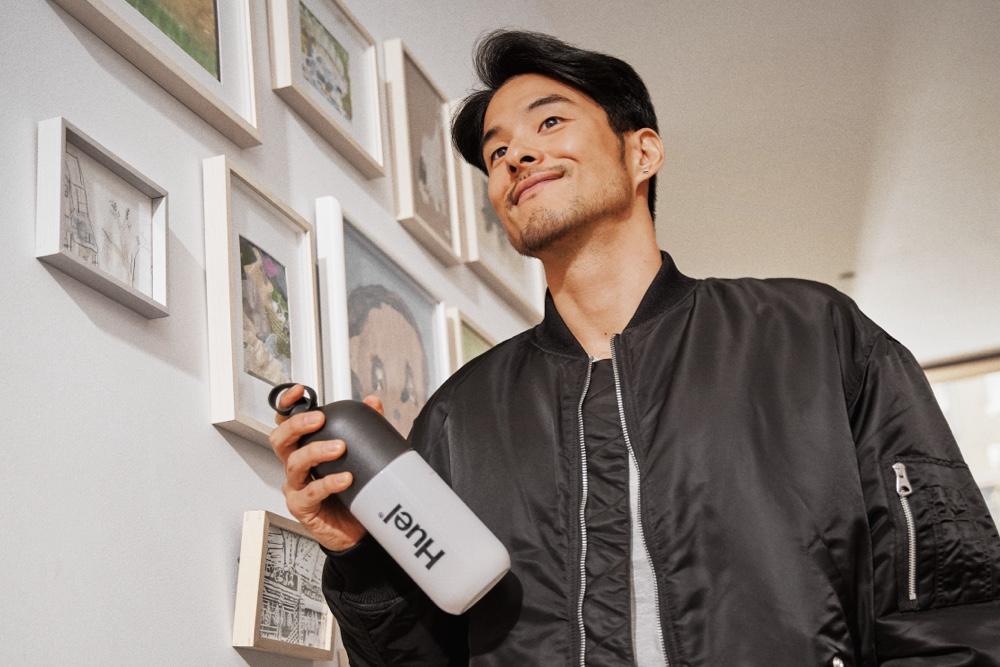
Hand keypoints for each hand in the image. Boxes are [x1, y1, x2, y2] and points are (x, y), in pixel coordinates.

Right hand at [269, 384, 383, 551]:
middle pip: (280, 439)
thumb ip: (365, 428)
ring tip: (340, 448)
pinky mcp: (303, 507)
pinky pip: (310, 492)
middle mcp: (295, 466)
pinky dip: (328, 483)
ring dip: (316, 451)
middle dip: (296, 425)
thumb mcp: (360, 456)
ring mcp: (296, 487)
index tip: (299, 391)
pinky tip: (345, 479)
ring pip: (294, 463)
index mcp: (304, 448)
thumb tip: (373, 402)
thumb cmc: (352, 492)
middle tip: (319, 419)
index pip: (286, 422)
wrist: (357, 530)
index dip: (287, 405)